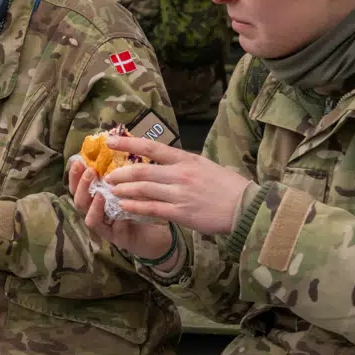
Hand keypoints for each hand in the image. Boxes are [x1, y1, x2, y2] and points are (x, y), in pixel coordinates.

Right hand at [69, 158, 176, 260]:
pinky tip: (121, 213)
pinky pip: (112, 231)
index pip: (78, 187)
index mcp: (97, 198)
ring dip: (93, 206)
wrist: (162, 232)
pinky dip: (117, 222)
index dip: (75, 176)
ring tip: (100, 194)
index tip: (79, 162)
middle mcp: (97, 213)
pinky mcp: (119, 239)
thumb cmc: (146, 204)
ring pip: (90, 219)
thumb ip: (122, 173)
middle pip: (79, 202)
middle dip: (82, 187)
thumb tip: (117, 147)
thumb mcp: (133, 185)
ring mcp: (106, 228)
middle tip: (90, 172)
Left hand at [99, 135, 253, 236]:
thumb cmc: (227, 186)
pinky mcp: (181, 213)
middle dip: (121, 173)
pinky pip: (151, 208)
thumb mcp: (205, 165)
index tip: (110, 141)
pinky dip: (134, 207)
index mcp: (186, 159)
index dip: (128, 143)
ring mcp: (180, 194)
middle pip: (142, 170)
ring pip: (143, 189)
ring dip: (124, 190)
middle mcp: (181, 174)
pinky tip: (124, 206)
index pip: (152, 147)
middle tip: (108, 176)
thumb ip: (182, 164)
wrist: (246, 207)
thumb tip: (163, 161)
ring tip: (112, 191)